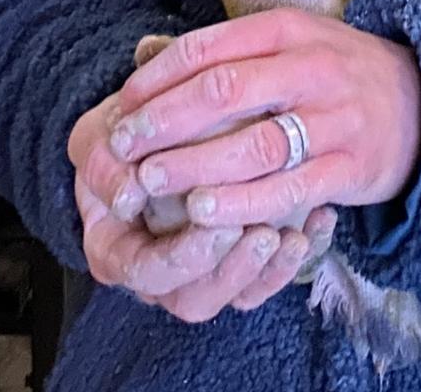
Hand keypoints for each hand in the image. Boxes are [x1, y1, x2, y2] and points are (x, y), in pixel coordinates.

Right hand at [69, 100, 336, 319]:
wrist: (151, 122)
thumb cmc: (122, 132)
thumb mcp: (99, 138)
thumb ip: (104, 164)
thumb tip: (127, 194)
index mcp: (117, 252)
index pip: (145, 272)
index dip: (177, 255)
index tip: (206, 218)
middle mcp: (160, 273)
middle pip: (195, 298)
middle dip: (231, 270)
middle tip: (261, 233)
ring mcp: (205, 268)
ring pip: (237, 296)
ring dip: (267, 270)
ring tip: (293, 236)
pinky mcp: (243, 255)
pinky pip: (272, 274)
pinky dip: (300, 251)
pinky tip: (321, 218)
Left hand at [100, 8, 420, 229]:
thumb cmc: (334, 71)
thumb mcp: (286, 42)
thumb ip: (223, 50)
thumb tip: (144, 52)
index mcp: (288, 30)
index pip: (209, 47)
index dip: (158, 77)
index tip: (122, 104)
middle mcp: (311, 69)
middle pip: (225, 92)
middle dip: (165, 120)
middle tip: (124, 146)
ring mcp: (334, 120)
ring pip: (254, 144)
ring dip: (196, 164)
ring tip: (152, 180)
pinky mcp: (350, 168)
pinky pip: (289, 190)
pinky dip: (243, 204)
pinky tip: (205, 213)